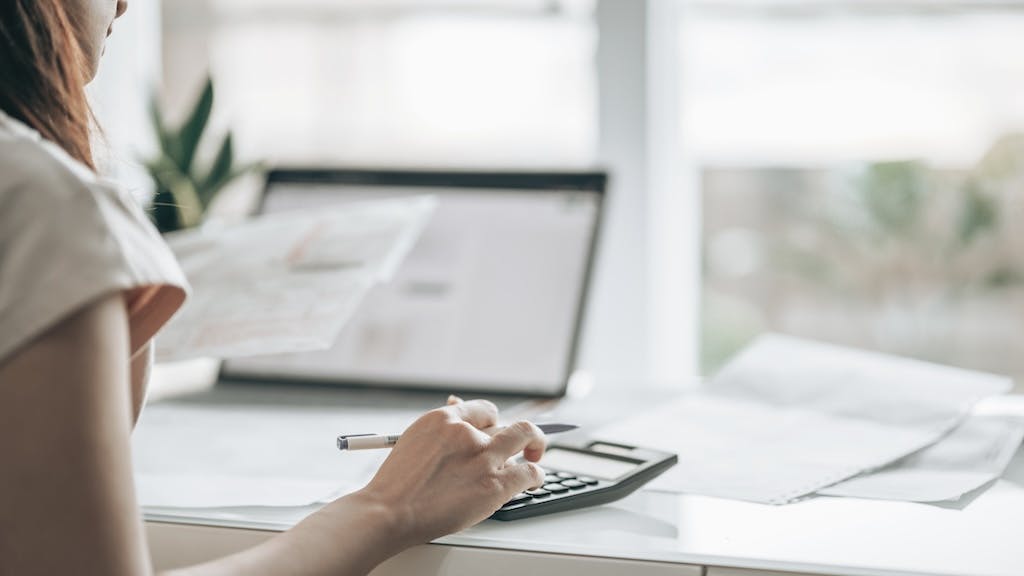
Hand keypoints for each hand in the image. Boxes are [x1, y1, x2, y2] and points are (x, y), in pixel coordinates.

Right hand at [355, 396, 546, 545]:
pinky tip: (534, 480)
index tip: (498, 430)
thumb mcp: (415, 440)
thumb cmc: (397, 483)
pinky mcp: (495, 485)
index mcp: (445, 419)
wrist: (389, 512)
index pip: (485, 410)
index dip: (494, 422)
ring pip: (524, 438)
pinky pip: (530, 472)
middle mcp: (467, 433)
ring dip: (533, 447)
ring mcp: (483, 458)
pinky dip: (536, 475)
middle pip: (507, 422)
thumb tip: (459, 406)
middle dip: (518, 432)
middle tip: (525, 442)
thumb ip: (443, 429)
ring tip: (533, 455)